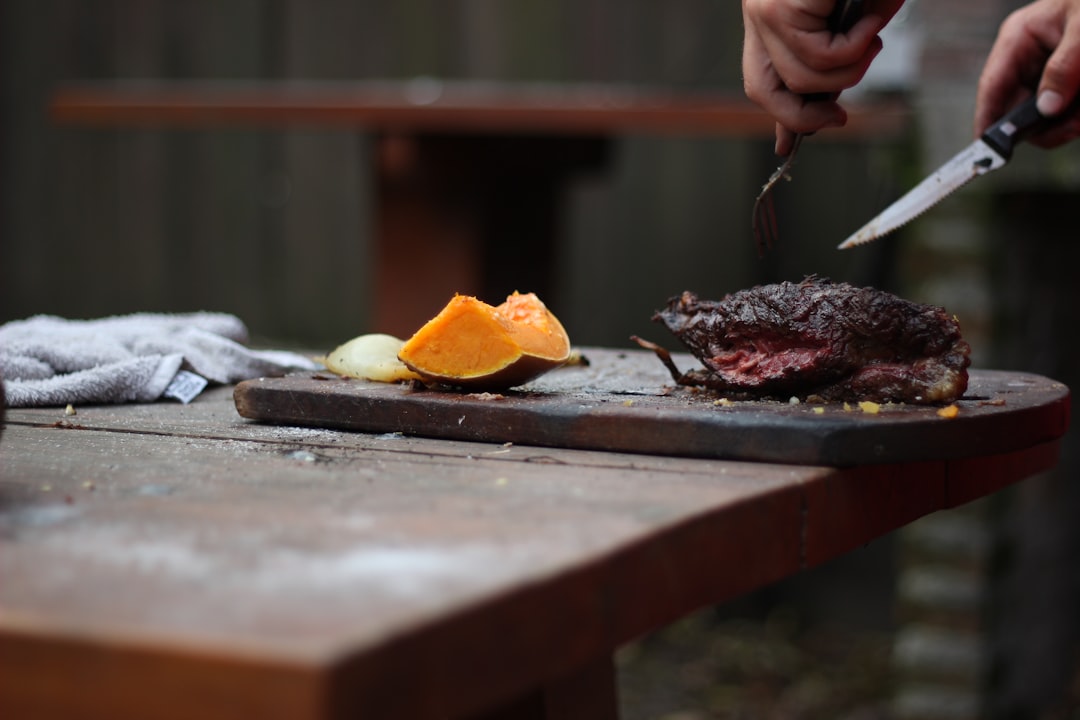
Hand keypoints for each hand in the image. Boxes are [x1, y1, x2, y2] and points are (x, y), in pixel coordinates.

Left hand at [741, 0, 904, 154]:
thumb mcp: (851, 22)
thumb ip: (833, 61)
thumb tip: (823, 113)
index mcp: (770, 18)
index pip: (760, 82)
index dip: (779, 117)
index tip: (787, 147)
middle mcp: (760, 13)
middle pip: (767, 92)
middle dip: (811, 113)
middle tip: (841, 116)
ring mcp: (766, 9)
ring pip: (801, 80)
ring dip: (850, 69)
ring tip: (872, 36)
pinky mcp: (783, 7)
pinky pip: (821, 57)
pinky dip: (856, 47)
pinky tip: (871, 20)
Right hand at [976, 0, 1079, 147]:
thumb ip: (1064, 67)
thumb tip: (1048, 106)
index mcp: (1019, 37)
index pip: (992, 85)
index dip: (986, 119)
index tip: (986, 149)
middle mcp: (1028, 57)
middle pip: (1019, 107)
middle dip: (1046, 123)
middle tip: (1073, 127)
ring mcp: (1046, 70)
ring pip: (1044, 113)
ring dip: (1067, 121)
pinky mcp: (1065, 81)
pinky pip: (1063, 110)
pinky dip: (1076, 116)